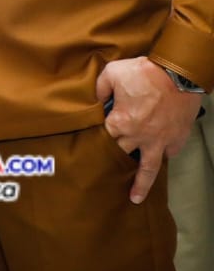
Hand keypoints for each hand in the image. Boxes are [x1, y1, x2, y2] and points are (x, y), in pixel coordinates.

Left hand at [96, 57, 203, 203]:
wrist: (179, 73)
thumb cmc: (144, 72)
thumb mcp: (112, 73)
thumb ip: (100, 88)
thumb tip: (96, 98)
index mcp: (121, 122)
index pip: (104, 136)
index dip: (98, 137)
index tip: (91, 141)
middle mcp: (139, 137)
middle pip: (121, 153)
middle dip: (113, 159)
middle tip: (103, 174)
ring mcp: (159, 140)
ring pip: (148, 168)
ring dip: (141, 184)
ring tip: (135, 198)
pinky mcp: (177, 138)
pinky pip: (169, 153)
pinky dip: (163, 156)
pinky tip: (158, 161)